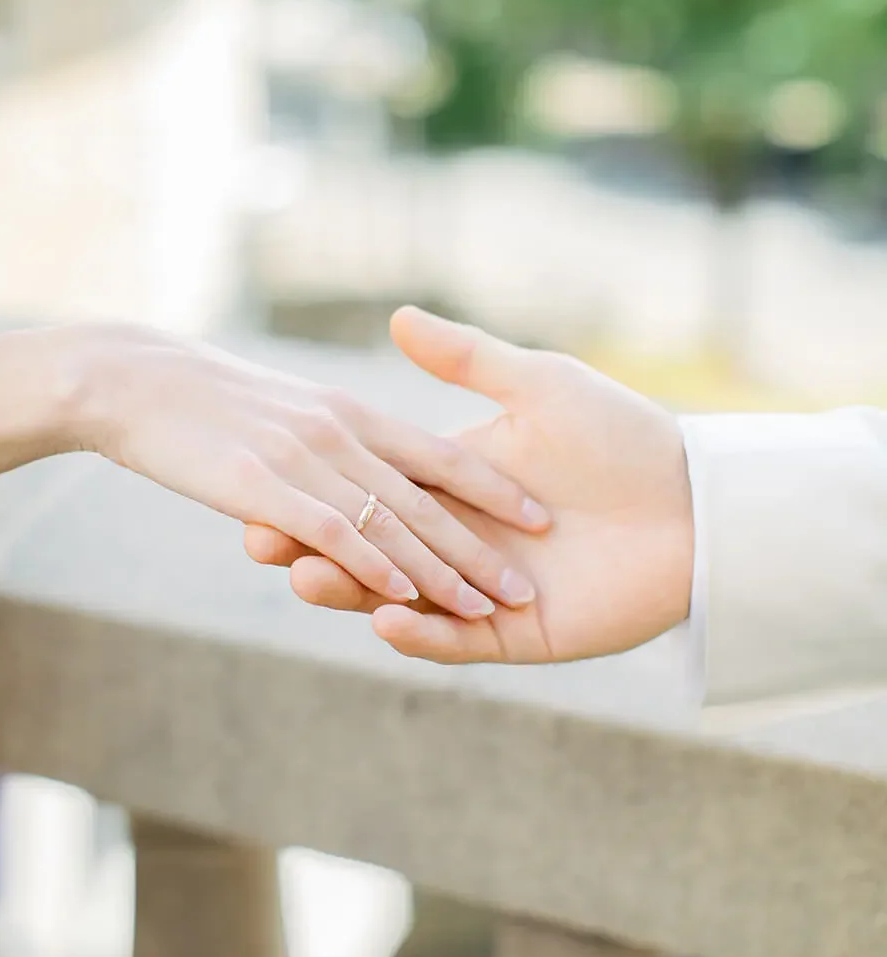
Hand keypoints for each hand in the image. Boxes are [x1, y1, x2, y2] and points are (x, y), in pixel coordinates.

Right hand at [65, 324, 548, 618]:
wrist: (129, 376)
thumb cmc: (205, 389)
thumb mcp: (289, 401)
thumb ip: (341, 428)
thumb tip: (368, 463)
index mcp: (354, 414)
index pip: (439, 454)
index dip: (491, 485)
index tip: (538, 513)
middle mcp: (343, 436)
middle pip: (426, 499)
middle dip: (479, 546)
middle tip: (526, 584)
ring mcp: (307, 462)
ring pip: (390, 524)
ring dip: (438, 570)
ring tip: (485, 606)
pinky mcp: (265, 489)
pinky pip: (333, 532)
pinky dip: (371, 566)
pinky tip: (404, 599)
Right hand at [244, 308, 693, 662]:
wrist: (695, 504)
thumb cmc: (622, 436)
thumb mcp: (538, 386)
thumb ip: (468, 361)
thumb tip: (398, 316)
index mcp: (460, 481)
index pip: (376, 486)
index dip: (324, 487)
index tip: (265, 480)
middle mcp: (463, 536)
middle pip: (375, 544)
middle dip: (319, 544)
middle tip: (260, 539)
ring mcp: (486, 587)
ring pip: (405, 595)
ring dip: (354, 590)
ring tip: (305, 577)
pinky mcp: (518, 632)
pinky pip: (459, 639)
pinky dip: (422, 632)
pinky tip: (383, 618)